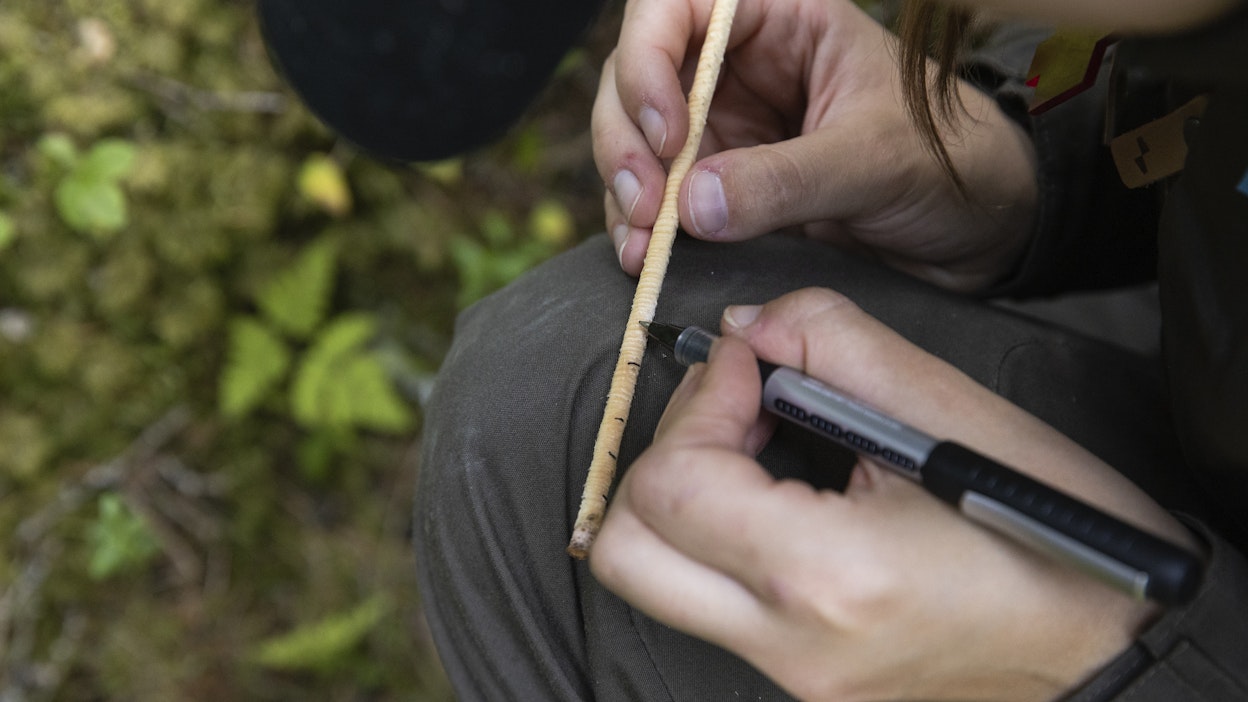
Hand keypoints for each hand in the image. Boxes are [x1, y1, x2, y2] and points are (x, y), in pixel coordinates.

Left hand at [590, 288, 1197, 700]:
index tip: (748, 365)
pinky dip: (715, 534)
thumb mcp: (949, 413)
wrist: (1112, 647)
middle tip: (734, 409)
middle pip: (624, 551)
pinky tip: (780, 493)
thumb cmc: (1055, 532)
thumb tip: (744, 328)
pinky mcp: (798, 680)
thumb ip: (827, 340)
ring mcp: (788, 674)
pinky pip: (706, 600)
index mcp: (827, 575)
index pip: (668, 486)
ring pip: (656, 579)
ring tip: (759, 445)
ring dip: (681, 495)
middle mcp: (789, 642)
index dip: (695, 403)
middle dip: (660, 456)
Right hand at [593, 0, 1037, 290]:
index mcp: (783, 19)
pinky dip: (641, 226)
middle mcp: (739, 65)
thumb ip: (787, 179)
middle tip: (648, 205)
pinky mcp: (722, 184)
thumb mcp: (876, 162)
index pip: (680, 6)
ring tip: (641, 244)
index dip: (649, 58)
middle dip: (627, 137)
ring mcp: (726, 125)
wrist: (979, 227)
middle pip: (638, 74)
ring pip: (636, 138)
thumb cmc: (951, 162)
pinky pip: (659, 195)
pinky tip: (645, 256)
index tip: (666, 132)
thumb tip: (693, 203)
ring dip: (624, 189)